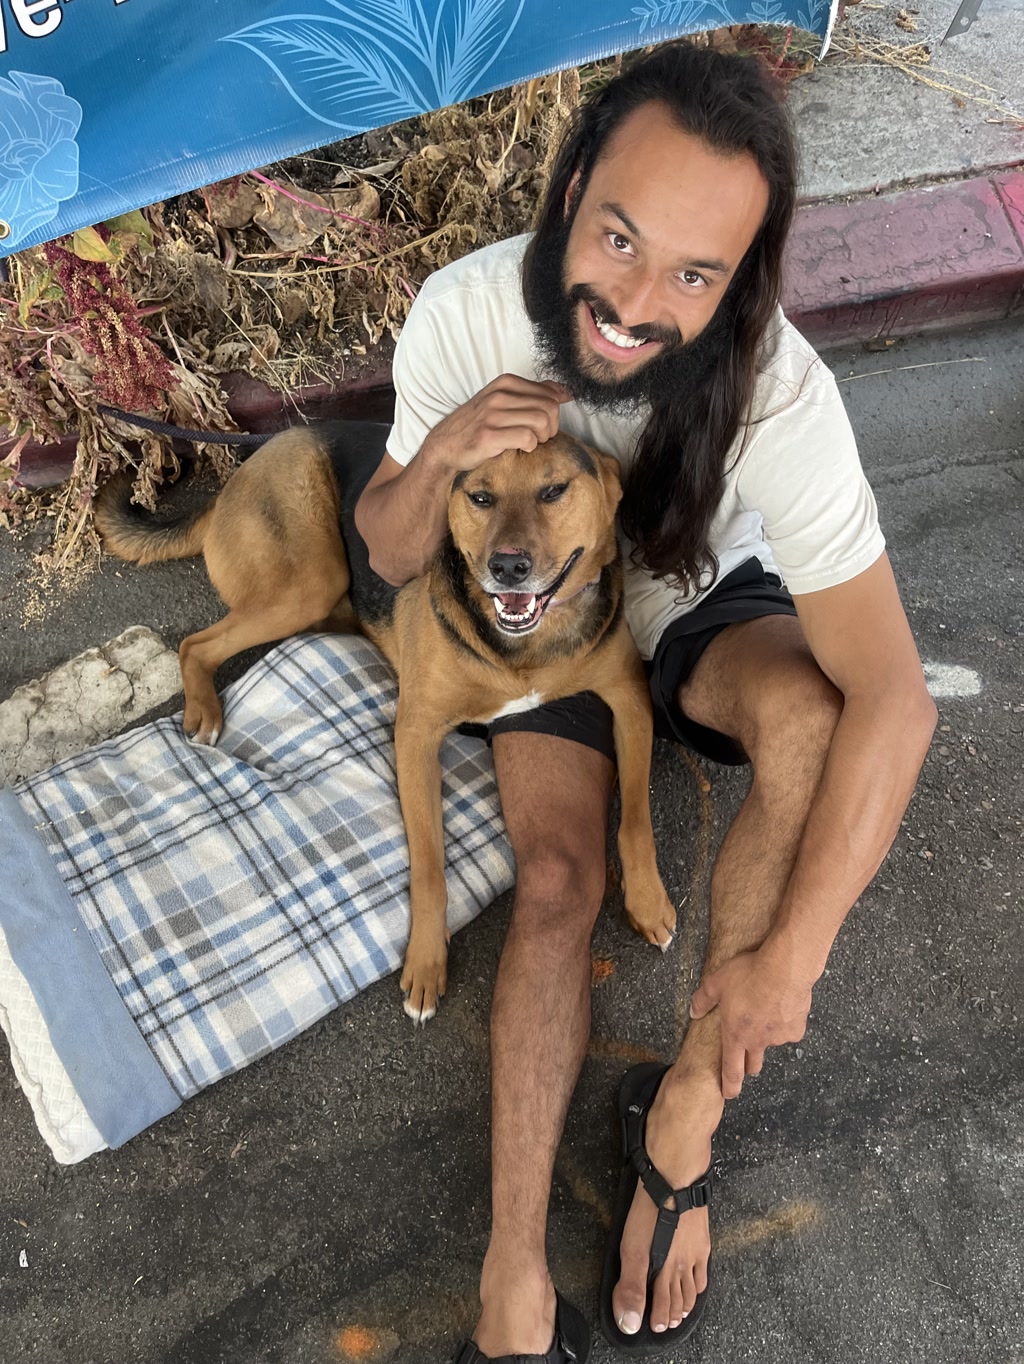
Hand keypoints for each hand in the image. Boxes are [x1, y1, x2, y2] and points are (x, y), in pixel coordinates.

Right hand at [420, 374, 571, 473]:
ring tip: (530, 443)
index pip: (551, 394)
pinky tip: (520, 449)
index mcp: (505, 383)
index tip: (544, 425)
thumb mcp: (502, 401)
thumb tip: (565, 391)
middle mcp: (499, 395)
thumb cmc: (477, 425)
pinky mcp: (488, 436)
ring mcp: (492, 415)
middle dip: (551, 427)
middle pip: (550, 408)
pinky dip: (530, 446)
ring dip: (541, 438)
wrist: (445, 445)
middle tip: (539, 438)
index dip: (554, 413)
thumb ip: (532, 394)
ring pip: (541, 422)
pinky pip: (527, 438)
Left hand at [688, 940, 814, 1098]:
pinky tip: (783, 1004)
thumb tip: (693, 1012)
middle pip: (753, 1063)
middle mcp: (757, 1041)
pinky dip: (786, 1021)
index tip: (729, 1094)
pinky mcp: (796, 1030)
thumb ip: (703, 999)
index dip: (729, 1084)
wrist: (784, 969)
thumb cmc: (748, 975)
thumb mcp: (717, 982)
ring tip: (766, 1010)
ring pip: (771, 1042)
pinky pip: (789, 1029)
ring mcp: (778, 1038)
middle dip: (749, 1066)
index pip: (731, 1069)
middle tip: (747, 1061)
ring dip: (768, 1034)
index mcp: (735, 1035)